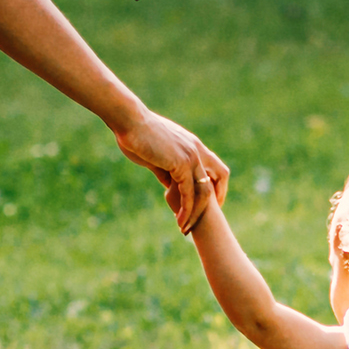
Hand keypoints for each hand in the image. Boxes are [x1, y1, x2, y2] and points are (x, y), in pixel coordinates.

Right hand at [115, 110, 229, 232]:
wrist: (129, 121)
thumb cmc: (137, 135)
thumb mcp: (156, 156)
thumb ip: (166, 171)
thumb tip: (169, 186)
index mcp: (193, 145)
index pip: (215, 167)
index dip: (216, 186)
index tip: (208, 203)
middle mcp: (197, 150)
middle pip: (219, 178)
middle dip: (215, 201)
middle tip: (203, 220)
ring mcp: (191, 156)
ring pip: (204, 191)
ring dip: (197, 212)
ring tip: (186, 228)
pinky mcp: (181, 164)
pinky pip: (189, 193)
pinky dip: (186, 209)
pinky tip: (179, 220)